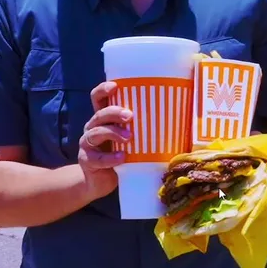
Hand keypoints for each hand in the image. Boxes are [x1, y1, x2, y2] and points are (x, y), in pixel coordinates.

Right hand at [78, 81, 130, 200]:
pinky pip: (98, 158)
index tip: (115, 86)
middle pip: (99, 114)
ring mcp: (87, 144)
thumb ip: (142, 129)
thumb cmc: (120, 156)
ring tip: (129, 138)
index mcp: (102, 119)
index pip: (97, 98)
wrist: (99, 182)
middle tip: (130, 116)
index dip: (103, 89)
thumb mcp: (129, 140)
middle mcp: (92, 127)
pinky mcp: (87, 161)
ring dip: (114, 133)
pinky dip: (110, 157)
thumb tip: (179, 120)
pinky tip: (122, 158)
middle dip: (114, 112)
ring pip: (96, 132)